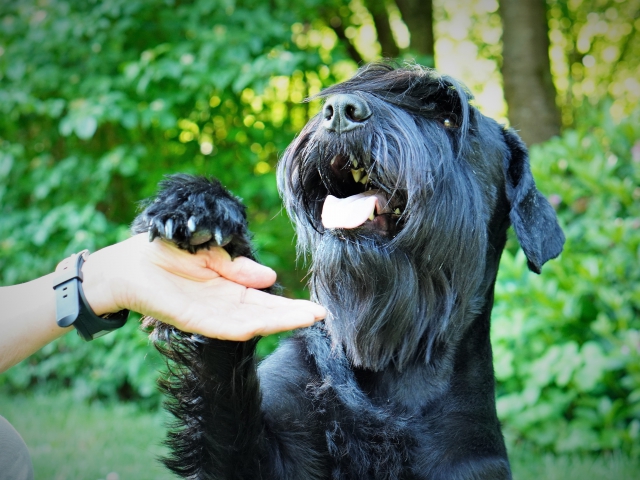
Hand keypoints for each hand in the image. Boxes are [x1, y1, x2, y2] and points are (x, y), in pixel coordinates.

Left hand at [81, 234, 324, 339]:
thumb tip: (270, 278)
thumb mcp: (212, 256)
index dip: (290, 306)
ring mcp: (208, 315)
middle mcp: (223, 306)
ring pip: (248, 323)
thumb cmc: (168, 253)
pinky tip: (262, 325)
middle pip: (263, 315)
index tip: (316, 308)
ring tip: (304, 319)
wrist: (128, 263)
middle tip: (321, 315)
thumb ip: (239, 268)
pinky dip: (241, 327)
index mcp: (229, 290)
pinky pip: (220, 327)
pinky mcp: (191, 320)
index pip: (265, 301)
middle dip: (291, 316)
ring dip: (275, 322)